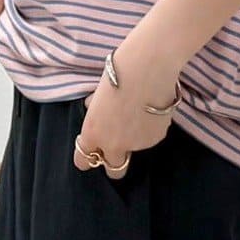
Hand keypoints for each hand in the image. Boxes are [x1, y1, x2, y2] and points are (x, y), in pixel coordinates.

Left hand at [73, 34, 183, 174]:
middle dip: (114, 163)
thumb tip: (92, 106)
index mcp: (93, 133)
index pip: (83, 161)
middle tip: (118, 147)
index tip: (92, 150)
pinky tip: (151, 109)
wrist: (148, 68)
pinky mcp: (156, 138)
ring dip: (134, 140)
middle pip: (114, 171)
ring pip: (134, 151)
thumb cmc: (119, 73)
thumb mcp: (98, 91)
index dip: (87, 157)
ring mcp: (137, 144)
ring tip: (139, 113)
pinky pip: (150, 139)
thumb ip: (95, 107)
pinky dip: (150, 129)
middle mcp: (114, 145)